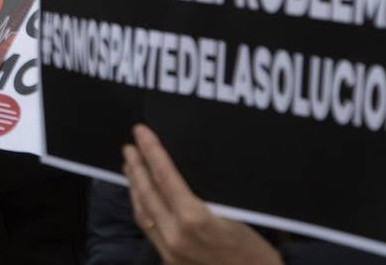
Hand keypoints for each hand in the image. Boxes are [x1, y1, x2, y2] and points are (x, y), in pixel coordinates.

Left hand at [122, 125, 280, 264]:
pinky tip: (141, 198)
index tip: (141, 132)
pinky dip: (142, 207)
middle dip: (136, 167)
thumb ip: (202, 197)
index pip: (165, 176)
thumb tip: (181, 172)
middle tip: (129, 146)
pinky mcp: (169, 260)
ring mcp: (169, 250)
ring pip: (142, 211)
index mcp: (194, 220)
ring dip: (134, 186)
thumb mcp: (235, 216)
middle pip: (147, 193)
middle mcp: (175, 235)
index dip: (151, 151)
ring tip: (130, 167)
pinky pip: (148, 228)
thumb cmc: (256, 253)